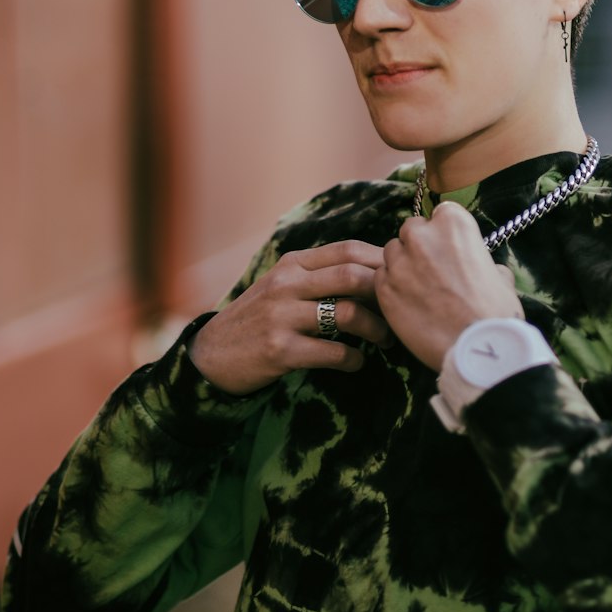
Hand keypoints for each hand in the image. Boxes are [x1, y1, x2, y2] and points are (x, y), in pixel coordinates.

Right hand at [188, 240, 391, 394]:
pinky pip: (333, 353)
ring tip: (385, 340)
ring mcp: (282, 317)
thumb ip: (317, 274)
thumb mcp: (281, 285)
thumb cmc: (258, 319)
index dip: (380, 261)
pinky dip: (354, 359)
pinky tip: (356, 362)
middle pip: (353, 276)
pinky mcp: (280, 350)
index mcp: (292, 263)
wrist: (212, 354)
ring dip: (377, 330)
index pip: (347, 249)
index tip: (399, 279)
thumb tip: (373, 271)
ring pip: (348, 314)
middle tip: (399, 312)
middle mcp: (287, 284)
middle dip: (385, 295)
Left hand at [375, 202, 523, 369]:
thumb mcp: (500, 277)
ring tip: (418, 289)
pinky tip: (407, 304)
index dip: (444, 233)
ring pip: (392, 253)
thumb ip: (485, 263)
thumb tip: (486, 268)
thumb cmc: (495, 313)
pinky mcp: (385, 289)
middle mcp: (423, 236)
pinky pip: (380, 278)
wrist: (478, 349)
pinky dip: (390, 288)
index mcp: (454, 224)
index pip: (441, 213)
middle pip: (411, 230)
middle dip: (419, 246)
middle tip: (431, 270)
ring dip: (402, 266)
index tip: (448, 249)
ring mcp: (400, 262)